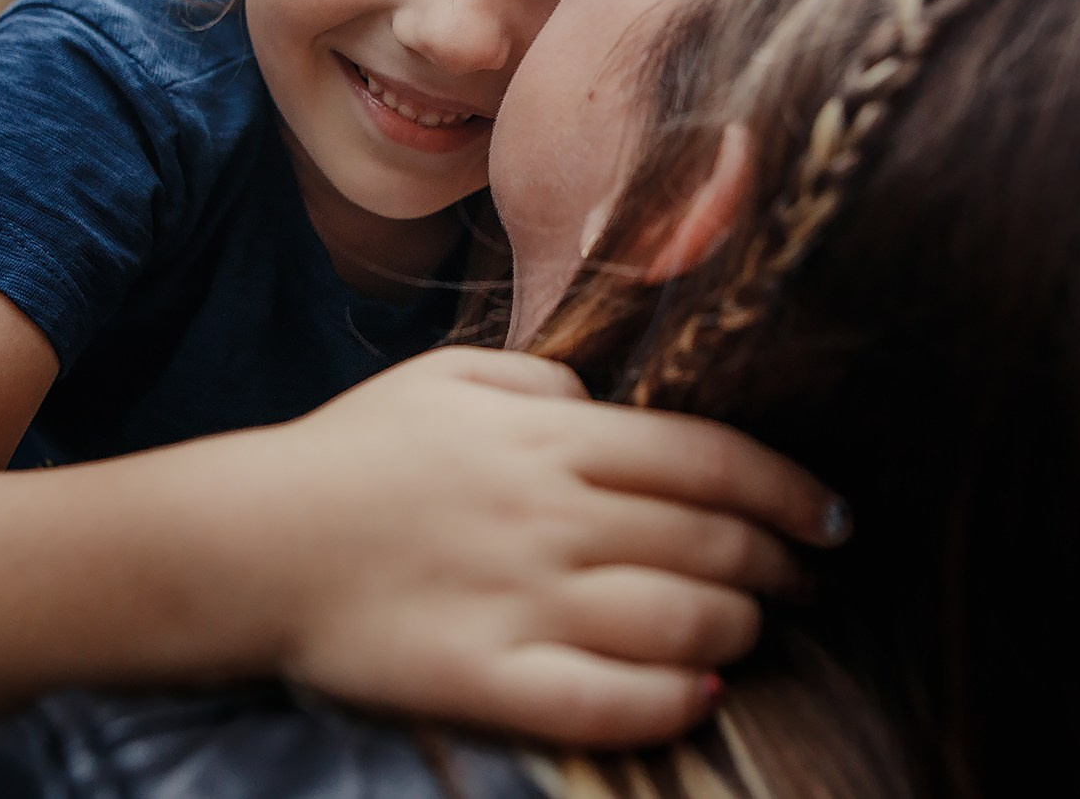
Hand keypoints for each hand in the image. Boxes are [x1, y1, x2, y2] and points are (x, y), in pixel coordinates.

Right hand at [231, 347, 847, 746]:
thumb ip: (546, 382)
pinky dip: (672, 700)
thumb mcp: (451, 377)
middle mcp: (550, 515)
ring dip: (740, 626)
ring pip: (678, 620)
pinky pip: (606, 701)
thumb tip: (612, 405)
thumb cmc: (353, 452)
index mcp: (549, 438)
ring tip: (755, 629)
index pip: (709, 460)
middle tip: (805, 581)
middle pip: (709, 541)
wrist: (248, 540)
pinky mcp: (484, 677)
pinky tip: (702, 692)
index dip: (789, 490)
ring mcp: (520, 600)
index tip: (831, 515)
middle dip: (780, 565)